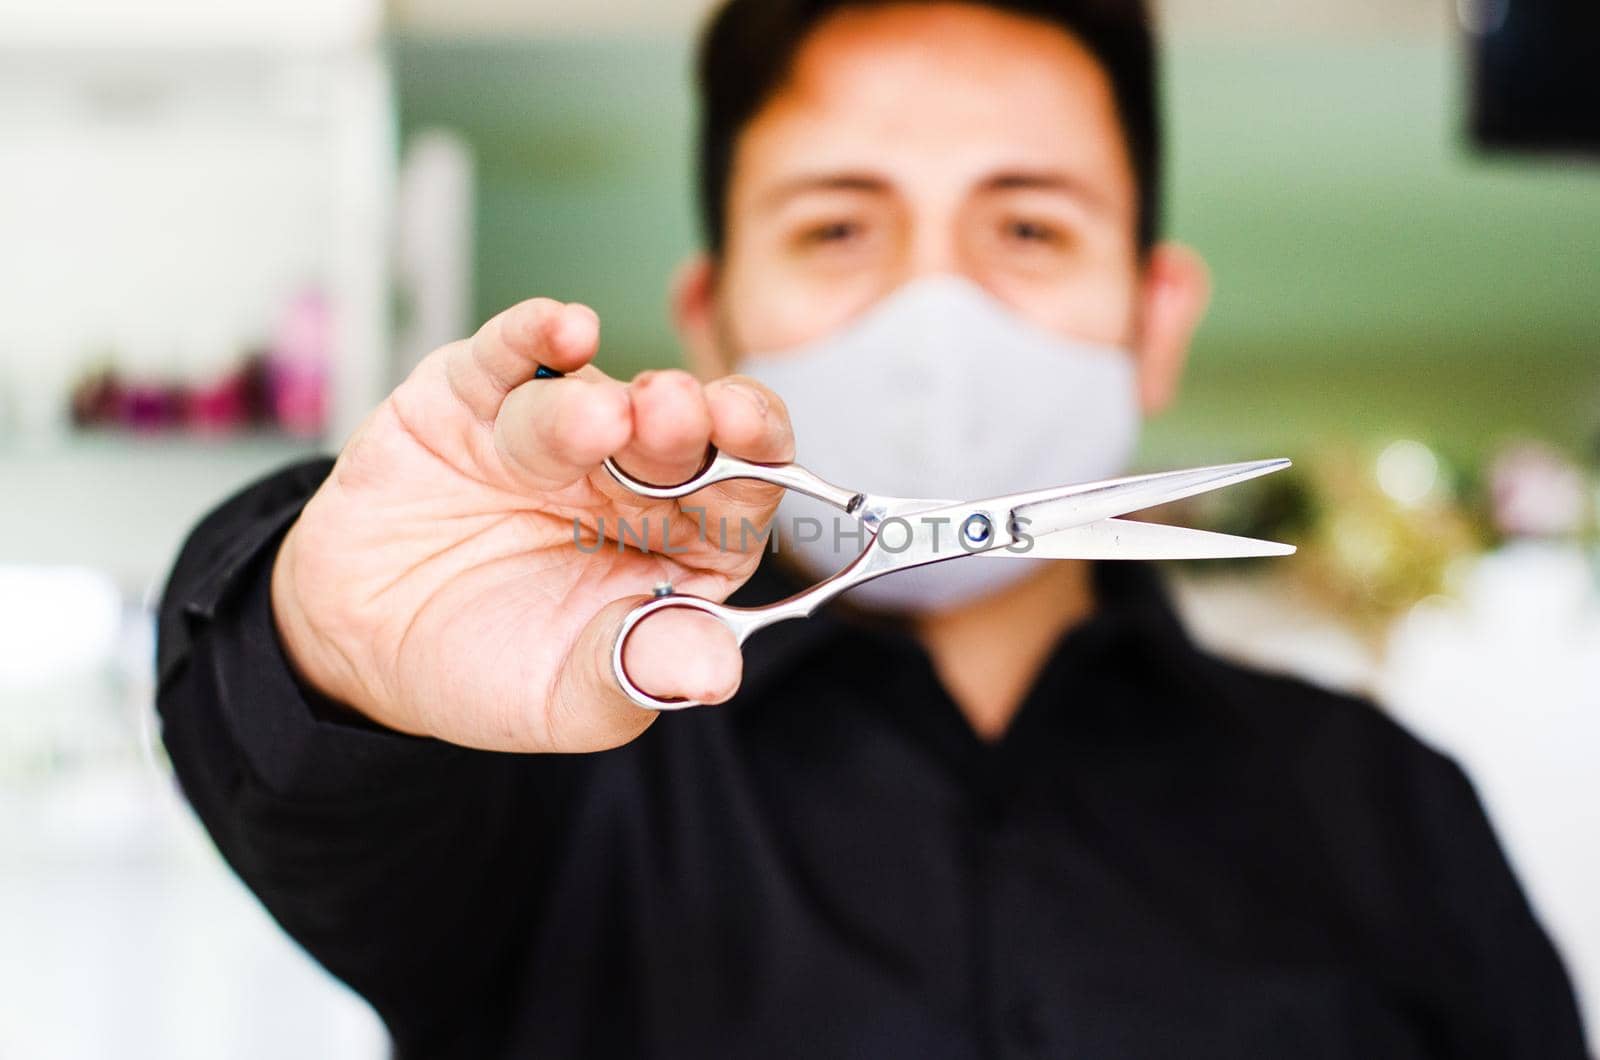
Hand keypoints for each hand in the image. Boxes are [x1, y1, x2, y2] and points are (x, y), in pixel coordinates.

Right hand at [270, 299, 792, 751]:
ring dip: (595, 405)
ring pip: (588, 395)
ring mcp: (554, 428)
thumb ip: (641, 671)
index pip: (742, 485)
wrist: (364, 647)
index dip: (752, 457)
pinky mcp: (471, 396)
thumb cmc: (492, 668)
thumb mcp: (573, 696)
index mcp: (684, 538)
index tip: (748, 441)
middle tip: (675, 414)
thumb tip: (717, 674)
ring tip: (602, 420)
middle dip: (682, 418)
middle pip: (676, 429)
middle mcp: (631, 473)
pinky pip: (506, 355)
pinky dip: (533, 335)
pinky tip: (564, 328)